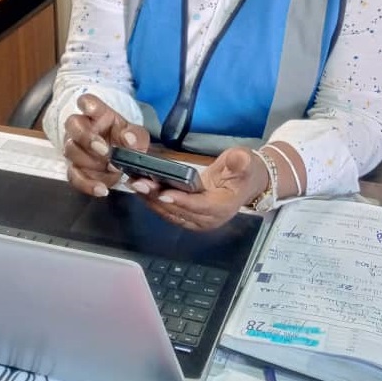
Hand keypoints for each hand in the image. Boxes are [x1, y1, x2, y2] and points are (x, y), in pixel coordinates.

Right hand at [63, 94, 149, 196]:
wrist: (123, 161)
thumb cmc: (126, 141)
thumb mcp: (137, 136)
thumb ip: (135, 136)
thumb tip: (128, 139)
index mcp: (98, 114)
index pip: (86, 102)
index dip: (86, 104)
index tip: (92, 110)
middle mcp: (83, 128)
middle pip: (73, 124)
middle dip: (87, 138)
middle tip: (104, 150)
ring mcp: (76, 147)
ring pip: (71, 150)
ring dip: (91, 162)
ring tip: (112, 169)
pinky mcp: (75, 168)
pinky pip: (74, 176)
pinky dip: (88, 184)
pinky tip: (102, 188)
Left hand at [135, 146, 269, 231]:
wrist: (246, 183)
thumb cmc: (244, 171)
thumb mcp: (245, 161)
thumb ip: (240, 162)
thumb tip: (238, 159)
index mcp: (223, 207)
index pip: (200, 206)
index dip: (181, 201)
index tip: (163, 193)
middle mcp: (208, 219)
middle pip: (179, 211)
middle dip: (157, 198)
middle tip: (140, 184)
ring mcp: (197, 221)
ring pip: (170, 213)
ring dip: (151, 200)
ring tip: (135, 184)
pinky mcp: (188, 217)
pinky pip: (169, 211)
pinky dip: (154, 201)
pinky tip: (142, 190)